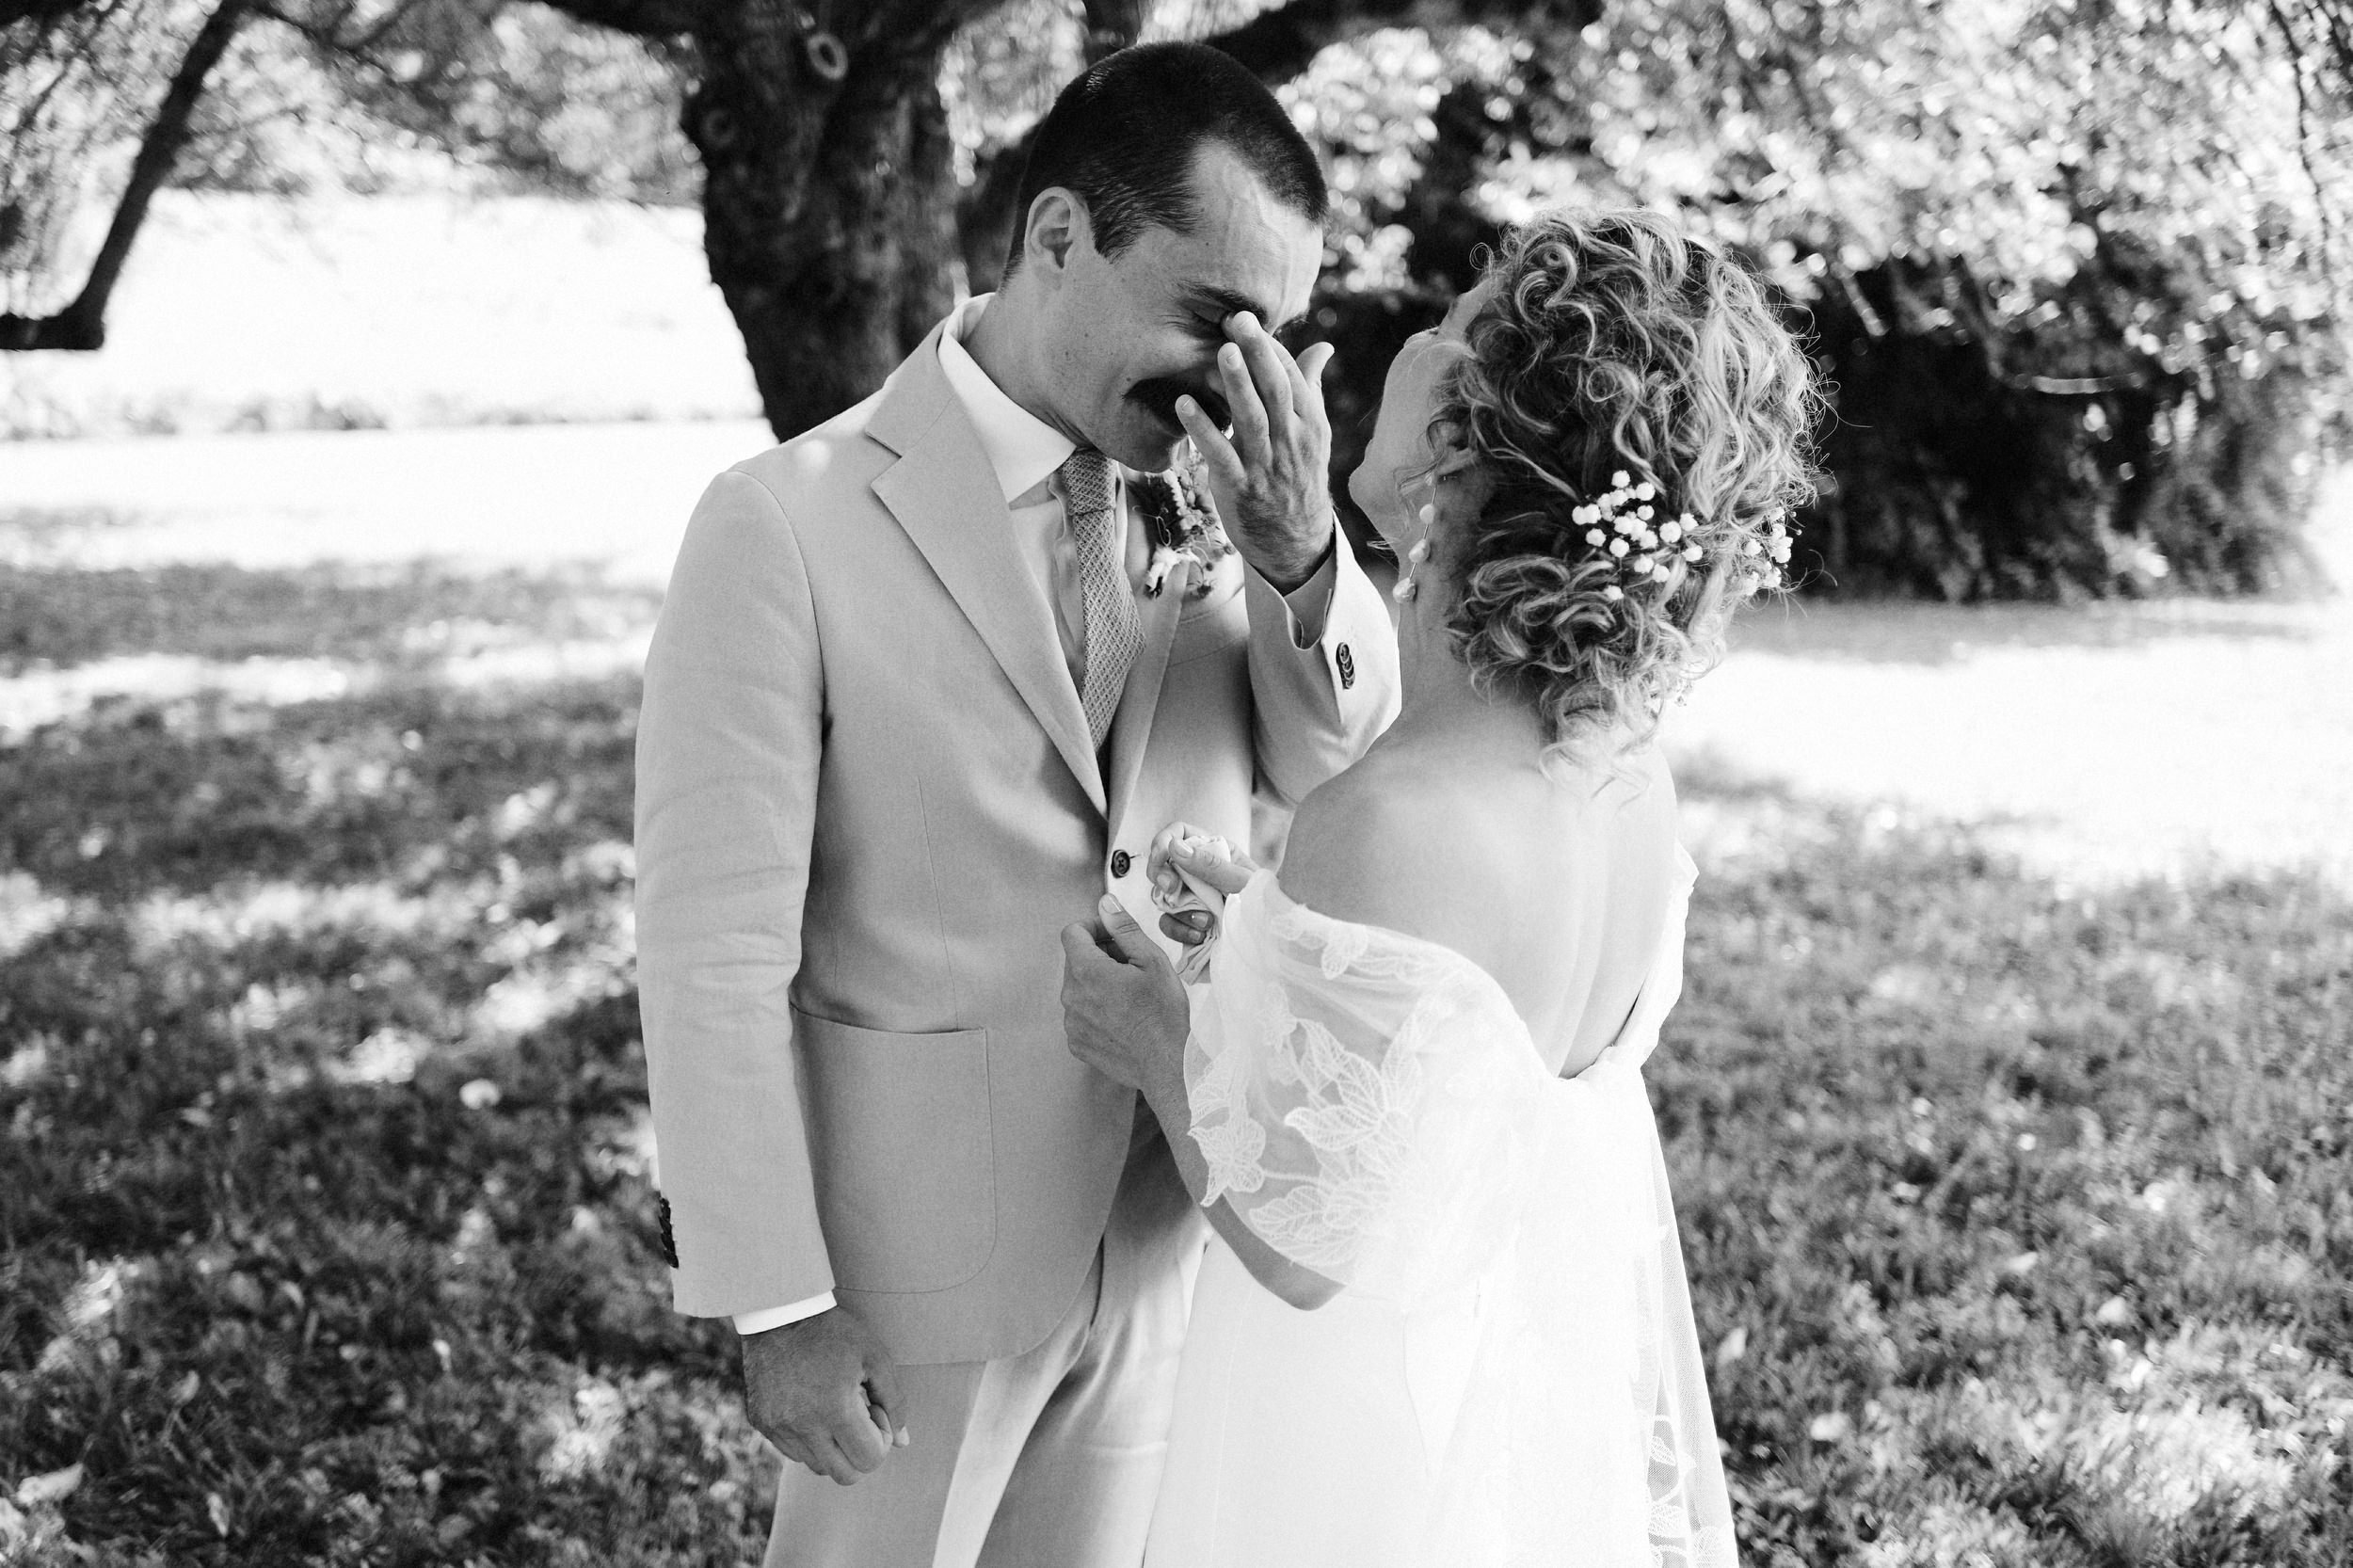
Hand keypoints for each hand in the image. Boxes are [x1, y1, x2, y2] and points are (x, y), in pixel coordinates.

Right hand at [741, 1304, 906, 1485]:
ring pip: (817, 1466)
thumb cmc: (835, 1332)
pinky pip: (793, 1451)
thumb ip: (894, 1402)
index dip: (882, 1442)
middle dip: (861, 1454)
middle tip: (860, 1418)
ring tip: (835, 1408)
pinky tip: (813, 1406)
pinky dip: (810, 1440)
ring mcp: (778, 1427)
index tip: (876, 1413)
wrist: (780, 1311)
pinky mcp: (762, 1423)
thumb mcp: (875, 1358)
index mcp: (834, 1410)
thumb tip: (903, 1443)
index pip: (869, 1461)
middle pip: (844, 1475)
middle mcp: (802, 1426)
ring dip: (834, 1448)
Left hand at [1061, 894, 1189, 1101]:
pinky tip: (1123, 1017)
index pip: (1072, 932)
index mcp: (1087, 971)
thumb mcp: (1152, 961)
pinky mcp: (1077, 1043)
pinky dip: (1096, 1010)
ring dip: (1098, 983)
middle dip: (1099, 955)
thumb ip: (1124, 928)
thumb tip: (1106, 905)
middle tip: (1131, 966)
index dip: (1094, 927)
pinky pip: (1080, 1015)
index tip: (1113, 936)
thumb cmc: (1164, 1014)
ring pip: (1078, 988)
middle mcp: (1071, 997)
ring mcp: (1071, 1023)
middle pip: (1075, 960)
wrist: (1168, 1065)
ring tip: (1130, 995)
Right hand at [1146, 821, 1259, 946]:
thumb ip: (1210, 865)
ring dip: (1178, 910)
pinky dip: (1179, 930)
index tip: (1161, 857)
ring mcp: (1192, 898)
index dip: (1163, 841)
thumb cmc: (1268, 904)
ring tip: (1205, 921)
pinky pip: (1168, 923)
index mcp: (1215, 851)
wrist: (1274, 938)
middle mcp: (1199, 872)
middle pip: (1162, 864)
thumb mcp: (1243, 882)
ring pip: (1162, 896)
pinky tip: (1200, 935)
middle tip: (1170, 888)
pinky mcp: (1188, 923)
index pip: (1179, 833)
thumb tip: (1175, 846)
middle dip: (1160, 876)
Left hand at [1175, 313, 1336, 590]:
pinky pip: (1221, 455)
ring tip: (1220, 352)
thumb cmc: (1298, 478)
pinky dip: (1203, 429)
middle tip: (1237, 320)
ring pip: (1253, 419)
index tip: (1244, 317)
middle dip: (1258, 353)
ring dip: (1236, 385)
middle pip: (1276, 390)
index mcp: (1310, 423)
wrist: (1297, 542)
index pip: (1291, 376)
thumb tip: (1324, 346)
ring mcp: (1267, 465)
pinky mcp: (1241, 488)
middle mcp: (1292, 440)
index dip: (1268, 347)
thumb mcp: (1313, 434)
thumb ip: (1311, 387)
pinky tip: (1184, 404)